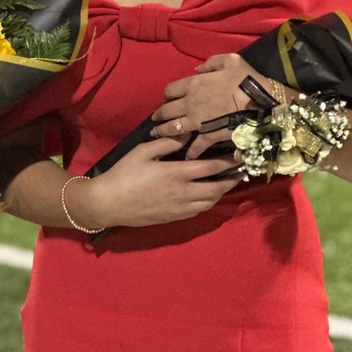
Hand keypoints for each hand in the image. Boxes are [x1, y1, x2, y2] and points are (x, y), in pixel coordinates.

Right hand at [73, 137, 240, 228]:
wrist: (110, 203)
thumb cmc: (124, 173)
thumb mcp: (142, 151)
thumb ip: (167, 142)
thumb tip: (187, 134)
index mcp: (176, 173)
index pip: (211, 167)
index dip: (228, 161)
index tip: (239, 154)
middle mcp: (184, 192)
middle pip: (217, 188)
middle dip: (231, 179)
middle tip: (241, 170)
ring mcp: (180, 208)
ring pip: (210, 201)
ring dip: (222, 191)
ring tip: (227, 181)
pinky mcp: (175, 217)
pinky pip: (199, 210)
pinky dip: (208, 201)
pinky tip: (207, 194)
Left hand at [150, 53, 278, 157]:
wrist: (261, 102)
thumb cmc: (246, 78)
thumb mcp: (229, 61)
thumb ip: (210, 63)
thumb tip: (197, 69)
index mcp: (193, 84)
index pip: (170, 90)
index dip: (167, 94)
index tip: (167, 98)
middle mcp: (190, 103)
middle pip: (167, 110)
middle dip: (159, 114)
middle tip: (155, 118)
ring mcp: (198, 121)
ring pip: (174, 128)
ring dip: (164, 131)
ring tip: (157, 134)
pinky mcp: (208, 135)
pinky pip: (196, 145)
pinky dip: (191, 152)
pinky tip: (187, 156)